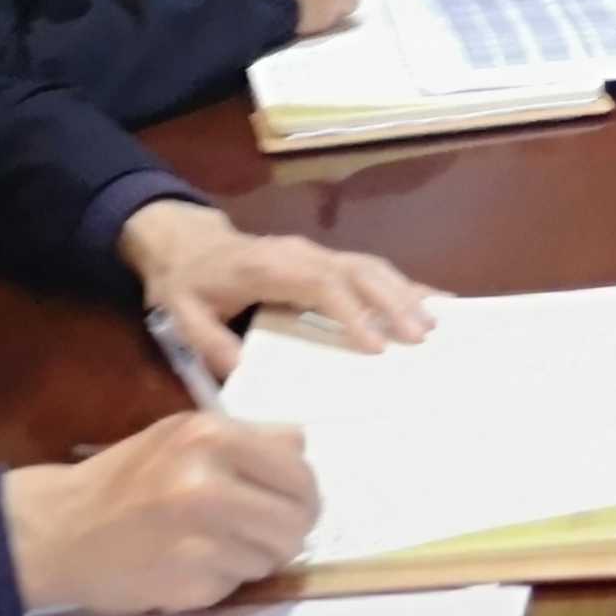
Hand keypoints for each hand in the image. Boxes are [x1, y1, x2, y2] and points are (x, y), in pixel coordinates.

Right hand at [0, 412, 317, 615]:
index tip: (285, 504)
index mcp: (212, 435)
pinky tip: (188, 566)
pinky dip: (222, 580)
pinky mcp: (190, 582)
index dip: (299, 493)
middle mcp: (210, 483)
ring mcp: (200, 537)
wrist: (57, 531)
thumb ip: (247, 440)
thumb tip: (303, 450)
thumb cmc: (125, 479)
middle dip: (286, 530)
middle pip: (298, 518)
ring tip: (213, 546)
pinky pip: (238, 583)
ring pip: (274, 556)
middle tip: (259, 533)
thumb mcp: (182, 436)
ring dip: (254, 557)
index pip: (299, 471)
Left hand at [118, 196, 440, 368]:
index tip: (376, 346)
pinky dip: (401, 284)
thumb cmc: (186, 283)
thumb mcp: (181, 316)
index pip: (321, 285)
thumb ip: (211, 343)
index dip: (351, 313)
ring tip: (434, 325)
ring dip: (405, 293)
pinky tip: (430, 300)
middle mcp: (302, 254)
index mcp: (270, 268)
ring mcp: (316, 252)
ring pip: (371, 266)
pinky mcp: (325, 258)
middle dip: (394, 302)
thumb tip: (245, 372)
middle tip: (423, 338)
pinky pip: (369, 268)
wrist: (185, 243)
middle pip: (358, 271)